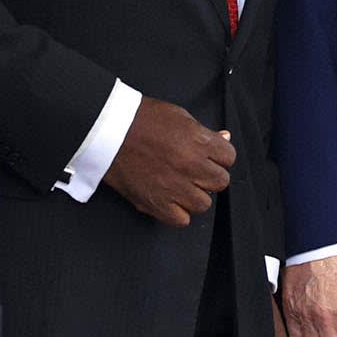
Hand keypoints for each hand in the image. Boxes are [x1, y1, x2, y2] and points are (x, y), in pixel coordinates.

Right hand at [102, 97, 233, 225]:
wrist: (107, 130)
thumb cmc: (140, 119)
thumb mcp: (179, 116)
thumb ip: (204, 132)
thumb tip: (224, 138)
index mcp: (198, 142)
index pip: (229, 157)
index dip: (220, 157)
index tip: (210, 157)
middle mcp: (190, 166)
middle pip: (221, 182)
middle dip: (210, 176)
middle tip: (195, 171)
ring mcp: (174, 187)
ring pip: (204, 204)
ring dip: (195, 195)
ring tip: (180, 185)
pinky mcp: (156, 203)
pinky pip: (181, 220)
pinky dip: (178, 212)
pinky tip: (170, 199)